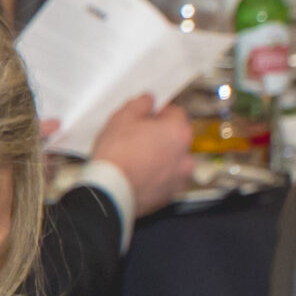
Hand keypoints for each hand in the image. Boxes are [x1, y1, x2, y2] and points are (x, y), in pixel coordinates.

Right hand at [86, 94, 195, 213]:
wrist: (110, 191)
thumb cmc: (117, 155)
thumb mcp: (123, 117)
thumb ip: (141, 104)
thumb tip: (148, 101)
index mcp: (179, 133)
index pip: (176, 113)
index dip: (160, 112)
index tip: (148, 115)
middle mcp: (185, 156)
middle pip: (176, 138)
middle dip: (160, 135)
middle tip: (138, 136)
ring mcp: (179, 178)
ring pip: (172, 160)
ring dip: (160, 156)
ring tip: (136, 156)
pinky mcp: (168, 194)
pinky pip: (165, 179)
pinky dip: (155, 175)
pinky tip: (138, 172)